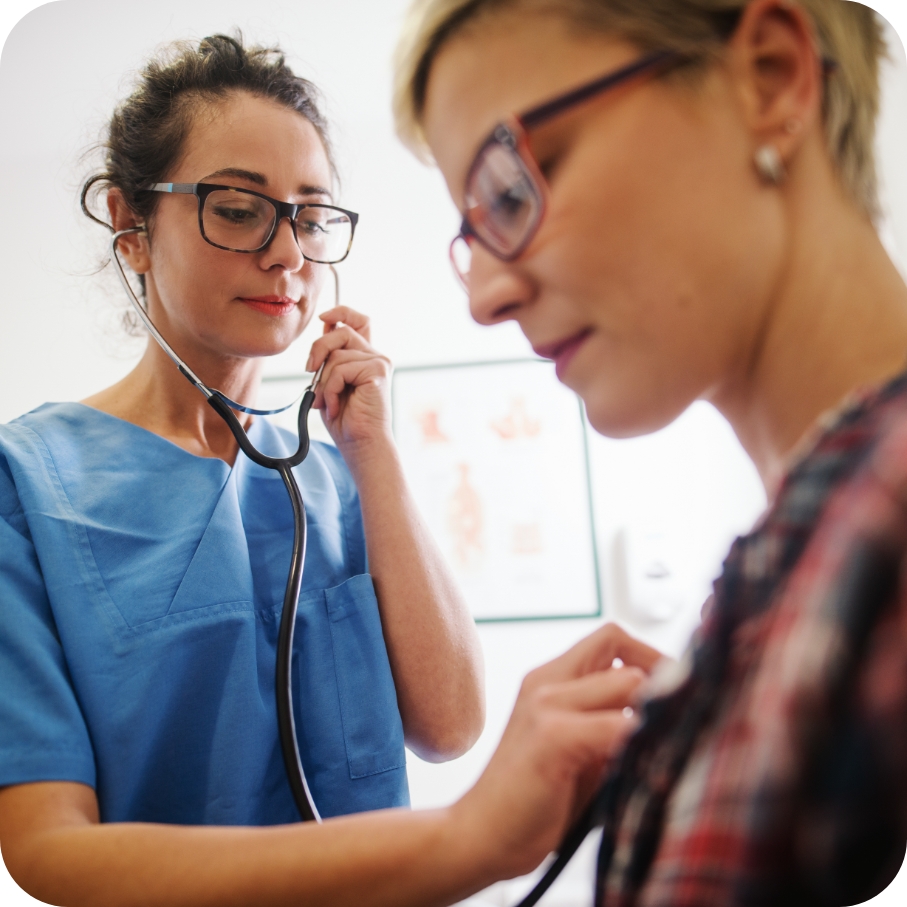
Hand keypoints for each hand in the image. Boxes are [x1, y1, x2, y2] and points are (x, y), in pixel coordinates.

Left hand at [306, 306, 392, 453]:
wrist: (361, 445)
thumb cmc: (346, 421)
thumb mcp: (330, 383)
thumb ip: (330, 358)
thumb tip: (324, 328)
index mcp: (365, 358)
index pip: (358, 322)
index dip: (341, 312)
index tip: (324, 318)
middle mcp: (375, 357)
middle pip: (342, 330)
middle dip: (318, 347)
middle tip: (309, 370)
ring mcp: (378, 363)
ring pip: (337, 353)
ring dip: (324, 381)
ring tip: (328, 402)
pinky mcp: (378, 370)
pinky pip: (341, 368)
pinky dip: (331, 389)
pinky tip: (336, 406)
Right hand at [452, 624, 662, 879]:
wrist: (482, 836)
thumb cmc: (536, 800)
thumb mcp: (579, 749)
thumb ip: (610, 721)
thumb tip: (671, 711)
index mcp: (550, 679)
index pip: (612, 637)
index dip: (649, 657)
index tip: (671, 696)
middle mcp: (546, 681)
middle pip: (621, 648)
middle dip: (660, 683)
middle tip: (676, 723)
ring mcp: (547, 705)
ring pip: (629, 682)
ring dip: (653, 716)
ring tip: (660, 749)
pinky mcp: (552, 736)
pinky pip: (618, 726)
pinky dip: (642, 744)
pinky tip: (643, 771)